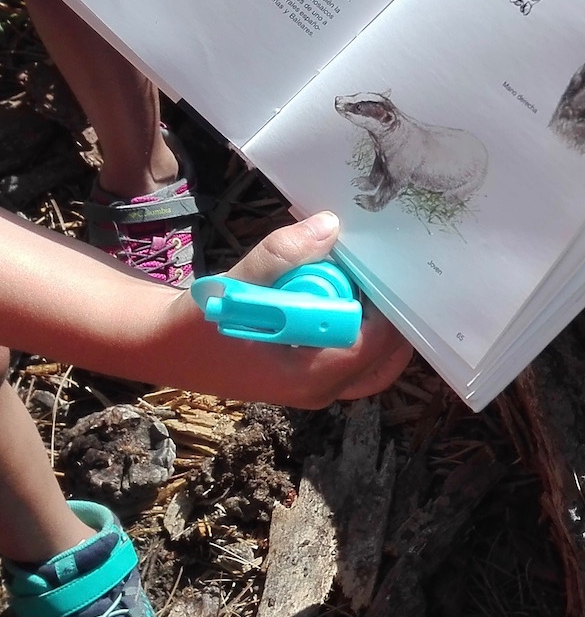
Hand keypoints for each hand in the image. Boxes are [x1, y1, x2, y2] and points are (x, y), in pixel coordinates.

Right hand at [159, 212, 413, 407]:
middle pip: (387, 355)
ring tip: (351, 278)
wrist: (164, 346)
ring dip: (371, 316)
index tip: (379, 267)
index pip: (374, 345)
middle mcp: (321, 389)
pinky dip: (358, 322)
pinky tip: (337, 287)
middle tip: (372, 270)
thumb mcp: (232, 285)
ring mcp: (320, 386)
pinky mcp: (315, 374)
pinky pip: (357, 351)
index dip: (384, 304)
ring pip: (375, 355)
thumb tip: (330, 227)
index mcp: (307, 377)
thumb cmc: (199, 321)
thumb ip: (280, 257)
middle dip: (387, 312)